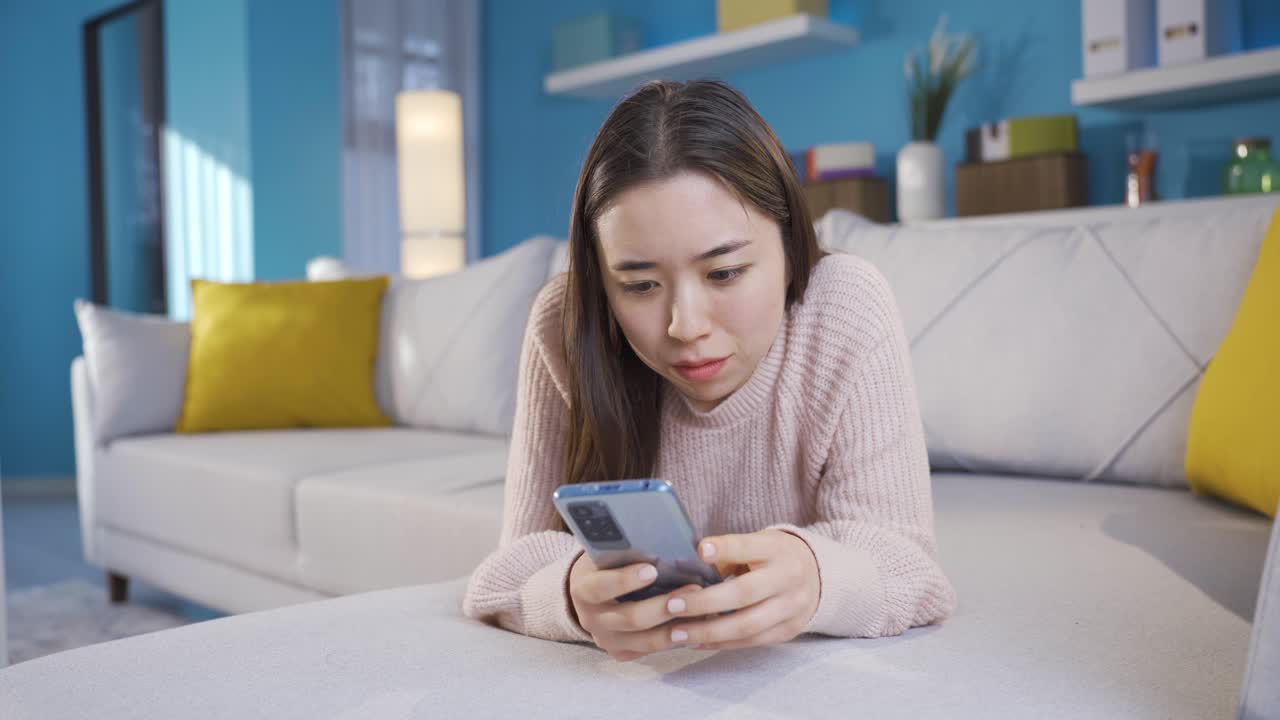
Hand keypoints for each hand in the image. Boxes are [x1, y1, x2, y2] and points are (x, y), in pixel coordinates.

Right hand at [568, 553, 702, 661]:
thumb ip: (625, 551)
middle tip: (693, 591)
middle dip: (663, 605)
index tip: (653, 570)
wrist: (589, 593)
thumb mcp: (606, 554)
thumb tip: (663, 544)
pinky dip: (673, 641)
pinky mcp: (619, 652)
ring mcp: (605, 639)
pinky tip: (693, 628)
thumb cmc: (606, 565)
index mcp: (583, 590)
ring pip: (644, 640)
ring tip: (701, 613)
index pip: (602, 587)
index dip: (626, 580)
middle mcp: (591, 619)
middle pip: (630, 618)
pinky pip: (649, 651)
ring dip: (675, 627)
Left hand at [663, 529, 819, 650]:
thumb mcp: (757, 544)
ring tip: (677, 633)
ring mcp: (791, 607)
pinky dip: (721, 643)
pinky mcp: (788, 630)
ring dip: (708, 631)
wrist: (817, 576)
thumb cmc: (771, 556)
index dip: (724, 549)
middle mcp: (787, 577)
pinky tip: (696, 642)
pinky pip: (751, 641)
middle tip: (672, 605)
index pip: (748, 547)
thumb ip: (727, 553)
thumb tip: (684, 565)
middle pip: (745, 593)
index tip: (699, 550)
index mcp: (776, 549)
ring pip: (747, 625)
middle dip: (705, 602)